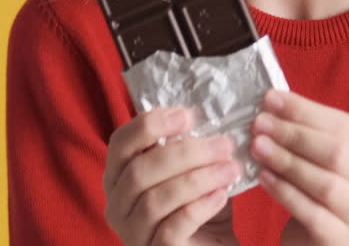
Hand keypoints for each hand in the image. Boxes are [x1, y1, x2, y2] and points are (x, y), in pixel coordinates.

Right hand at [104, 106, 241, 245]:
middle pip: (139, 170)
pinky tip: (221, 196)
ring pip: (155, 199)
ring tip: (230, 169)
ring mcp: (133, 233)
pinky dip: (199, 208)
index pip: (120, 143)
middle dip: (185, 152)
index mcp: (120, 177)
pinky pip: (171, 228)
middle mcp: (117, 205)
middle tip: (223, 144)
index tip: (188, 116)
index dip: (150, 124)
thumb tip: (213, 116)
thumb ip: (191, 148)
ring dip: (198, 179)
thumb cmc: (198, 208)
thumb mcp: (192, 172)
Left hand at [249, 89, 348, 245]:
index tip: (270, 99)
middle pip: (337, 154)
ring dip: (287, 162)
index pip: (343, 125)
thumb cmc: (324, 179)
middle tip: (260, 124)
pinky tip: (264, 177)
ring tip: (258, 147)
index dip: (304, 111)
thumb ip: (310, 127)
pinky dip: (285, 192)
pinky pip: (312, 213)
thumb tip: (273, 102)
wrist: (326, 231)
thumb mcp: (326, 149)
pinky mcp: (342, 239)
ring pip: (326, 185)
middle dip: (294, 136)